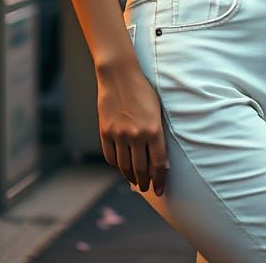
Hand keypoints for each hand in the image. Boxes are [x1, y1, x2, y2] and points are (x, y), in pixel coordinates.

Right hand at [96, 65, 168, 195]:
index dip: (160, 180)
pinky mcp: (105, 131)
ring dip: (130, 176)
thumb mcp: (157, 112)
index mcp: (153, 130)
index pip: (158, 164)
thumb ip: (157, 136)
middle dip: (145, 182)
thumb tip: (159, 162)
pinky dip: (116, 165)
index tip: (160, 190)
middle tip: (147, 188)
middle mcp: (136, 135)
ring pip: (125, 166)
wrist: (119, 75)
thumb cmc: (143, 92)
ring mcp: (119, 134)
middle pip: (141, 169)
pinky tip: (121, 166)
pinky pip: (110, 156)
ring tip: (134, 180)